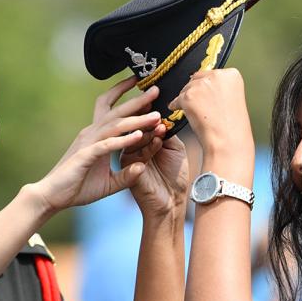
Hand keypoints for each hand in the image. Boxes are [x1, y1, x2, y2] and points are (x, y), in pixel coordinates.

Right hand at [32, 77, 165, 216]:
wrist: (53, 197)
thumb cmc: (78, 187)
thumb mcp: (108, 183)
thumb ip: (125, 176)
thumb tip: (142, 168)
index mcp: (96, 136)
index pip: (111, 109)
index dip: (125, 95)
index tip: (143, 86)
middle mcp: (92, 134)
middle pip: (117, 111)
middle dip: (137, 100)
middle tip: (156, 89)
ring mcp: (88, 143)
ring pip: (115, 126)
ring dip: (136, 120)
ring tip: (155, 116)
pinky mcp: (85, 156)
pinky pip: (106, 145)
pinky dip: (123, 140)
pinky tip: (139, 136)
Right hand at [120, 104, 189, 220]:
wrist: (171, 203)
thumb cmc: (175, 178)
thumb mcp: (174, 149)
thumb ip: (167, 133)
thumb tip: (164, 113)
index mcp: (145, 141)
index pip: (144, 120)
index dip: (150, 109)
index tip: (158, 97)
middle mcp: (134, 146)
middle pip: (135, 124)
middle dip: (145, 113)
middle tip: (155, 102)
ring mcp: (129, 155)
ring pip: (135, 135)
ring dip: (148, 128)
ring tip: (160, 123)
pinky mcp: (126, 166)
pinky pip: (134, 150)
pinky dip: (146, 143)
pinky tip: (157, 139)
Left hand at [168, 68, 253, 160]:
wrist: (227, 142)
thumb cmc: (232, 127)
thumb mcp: (233, 100)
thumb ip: (220, 89)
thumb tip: (204, 87)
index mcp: (232, 75)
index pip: (212, 74)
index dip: (208, 87)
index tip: (208, 97)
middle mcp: (217, 75)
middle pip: (197, 78)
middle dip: (196, 91)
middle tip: (200, 107)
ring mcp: (201, 85)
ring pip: (187, 88)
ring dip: (188, 100)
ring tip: (196, 114)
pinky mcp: (188, 96)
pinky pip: (177, 99)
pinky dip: (177, 107)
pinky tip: (184, 114)